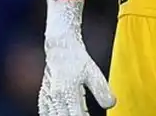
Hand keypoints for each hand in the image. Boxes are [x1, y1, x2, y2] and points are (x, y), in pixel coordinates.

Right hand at [39, 0, 115, 115]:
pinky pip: (46, 113)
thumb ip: (102, 90)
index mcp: (67, 93)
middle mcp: (54, 98)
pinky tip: (63, 115)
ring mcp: (47, 98)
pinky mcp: (43, 97)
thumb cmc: (77, 59)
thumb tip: (111, 105)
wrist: (60, 47)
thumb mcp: (94, 73)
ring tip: (79, 115)